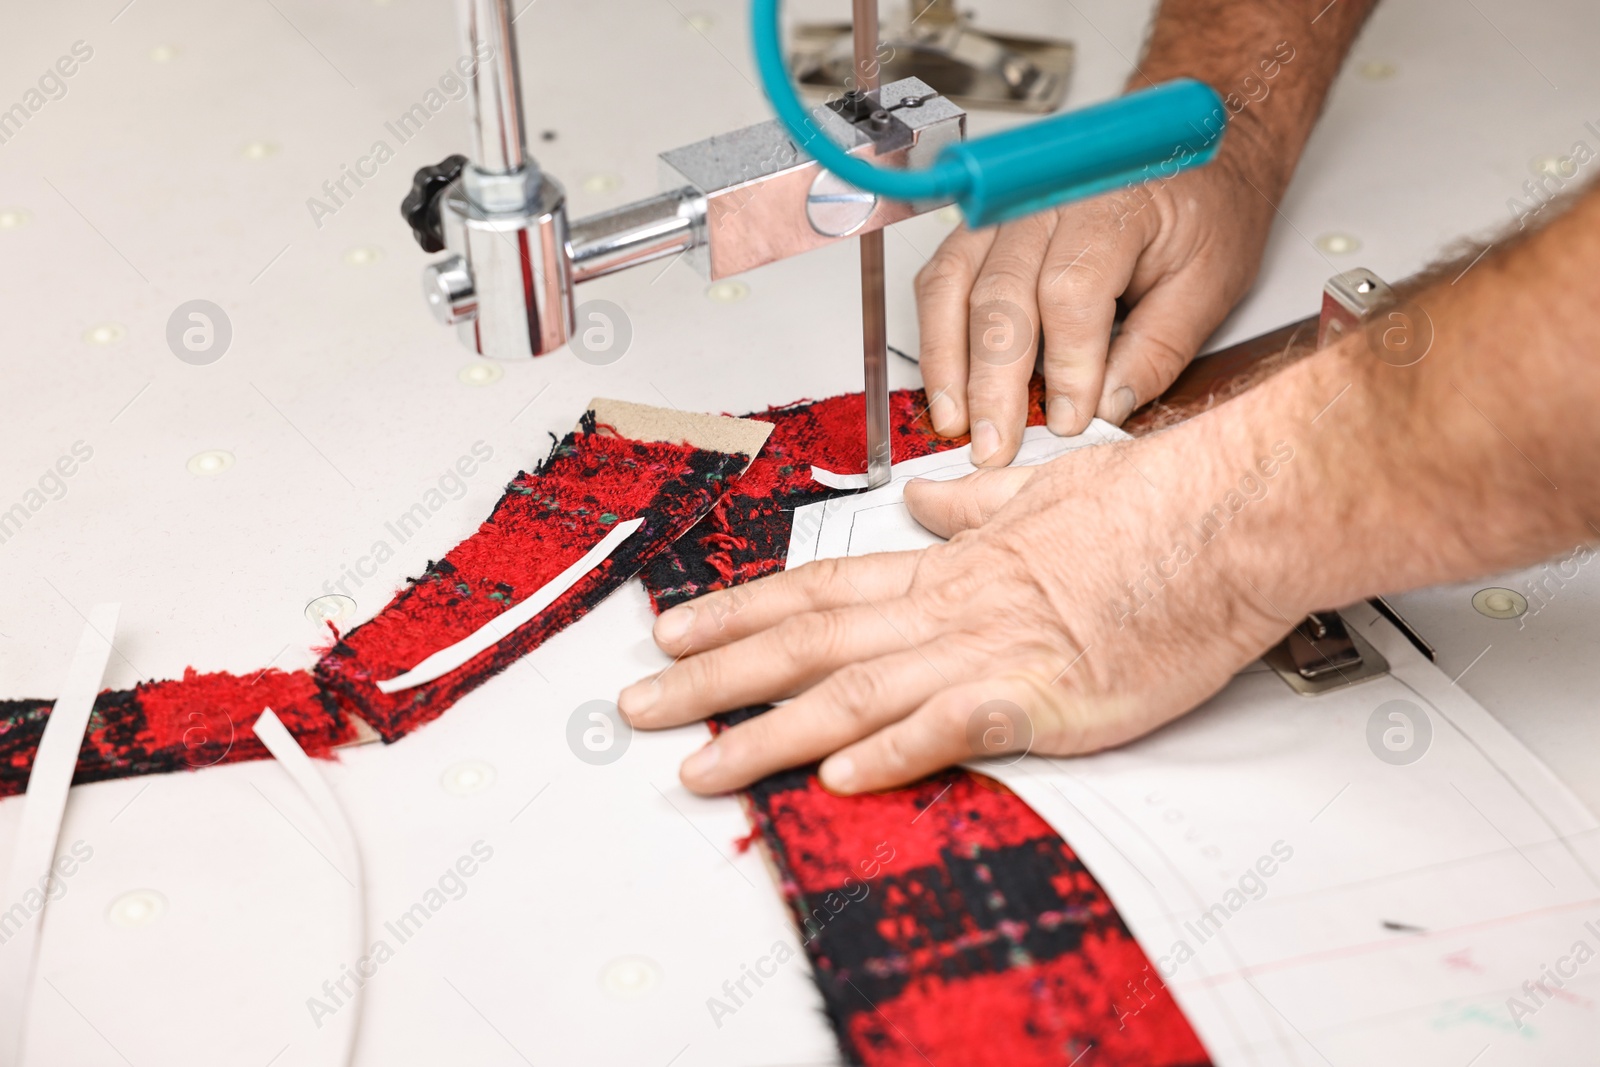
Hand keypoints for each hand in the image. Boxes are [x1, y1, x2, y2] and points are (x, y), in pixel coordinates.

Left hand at [617, 426, 1296, 795]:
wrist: (1232, 514)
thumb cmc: (1154, 507)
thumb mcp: (1046, 491)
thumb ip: (975, 504)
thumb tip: (925, 499)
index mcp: (949, 569)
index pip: (817, 592)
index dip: (738, 616)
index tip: (678, 636)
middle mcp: (951, 611)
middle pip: (809, 646)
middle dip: (718, 682)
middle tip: (643, 710)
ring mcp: (993, 654)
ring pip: (857, 693)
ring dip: (773, 733)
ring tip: (707, 766)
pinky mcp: (1048, 697)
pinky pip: (956, 726)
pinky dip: (895, 752)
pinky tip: (840, 778)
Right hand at [913, 151, 1274, 464]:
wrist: (1191, 155)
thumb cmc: (1204, 213)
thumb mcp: (1209, 284)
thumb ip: (1157, 349)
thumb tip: (1104, 408)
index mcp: (1114, 203)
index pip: (1071, 290)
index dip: (1065, 364)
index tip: (1069, 420)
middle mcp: (1047, 198)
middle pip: (1001, 293)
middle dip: (993, 381)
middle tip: (995, 444)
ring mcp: (1006, 211)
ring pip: (953, 284)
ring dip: (947, 360)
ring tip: (955, 420)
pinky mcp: (983, 229)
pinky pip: (941, 278)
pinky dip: (936, 332)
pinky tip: (947, 381)